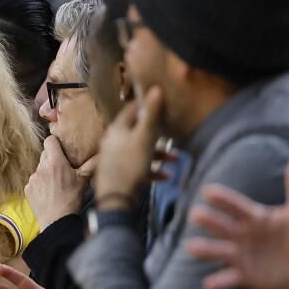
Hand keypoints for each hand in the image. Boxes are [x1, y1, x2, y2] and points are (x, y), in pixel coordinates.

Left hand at [26, 138, 95, 230]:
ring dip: (46, 172)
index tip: (62, 149)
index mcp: (55, 162)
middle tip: (63, 169)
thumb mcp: (84, 180)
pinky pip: (34, 180)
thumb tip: (102, 152)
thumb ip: (92, 163)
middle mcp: (41, 167)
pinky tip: (49, 192)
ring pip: (39, 168)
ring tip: (57, 184)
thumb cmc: (72, 199)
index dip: (56, 143)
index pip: (49, 140)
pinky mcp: (27, 188)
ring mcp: (33, 178)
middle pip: (45, 154)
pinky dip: (40, 184)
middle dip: (53, 158)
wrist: (57, 221)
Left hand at [94, 86, 163, 207]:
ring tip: (175, 159)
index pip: (131, 109)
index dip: (146, 104)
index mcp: (117, 130)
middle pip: (137, 132)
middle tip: (172, 134)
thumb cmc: (130, 165)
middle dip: (157, 134)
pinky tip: (165, 176)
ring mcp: (115, 159)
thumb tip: (156, 89)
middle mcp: (113, 142)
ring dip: (158, 154)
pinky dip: (151, 170)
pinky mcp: (119, 174)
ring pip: (140, 151)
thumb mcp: (144, 137)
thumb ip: (151, 114)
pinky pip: (138, 168)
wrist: (115, 199)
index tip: (161, 104)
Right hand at [186, 158, 288, 288]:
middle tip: (196, 214)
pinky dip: (217, 282)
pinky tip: (207, 284)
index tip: (208, 191)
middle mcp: (242, 235)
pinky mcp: (242, 276)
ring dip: (204, 249)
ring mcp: (240, 256)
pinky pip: (228, 279)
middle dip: (209, 220)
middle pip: (222, 226)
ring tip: (191, 247)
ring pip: (218, 251)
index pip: (236, 206)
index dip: (223, 199)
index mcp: (254, 218)